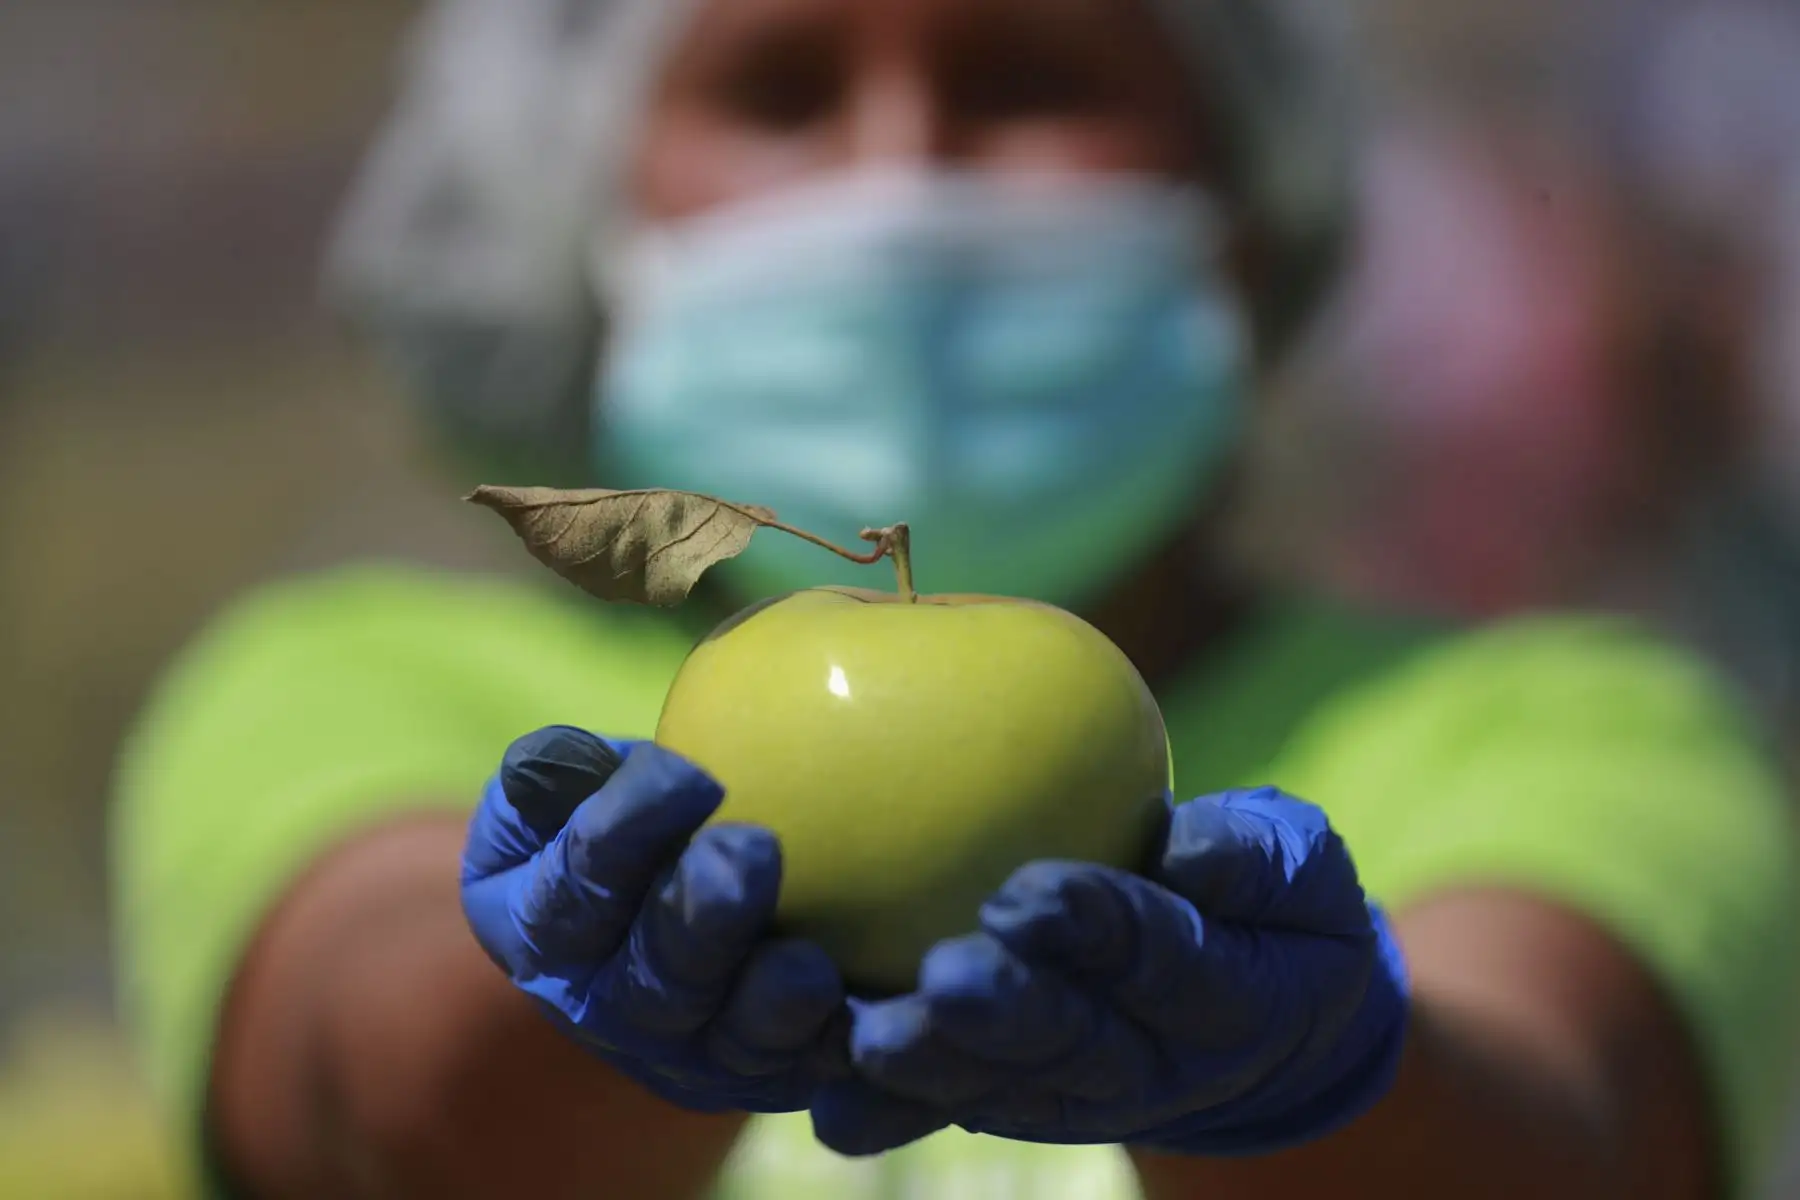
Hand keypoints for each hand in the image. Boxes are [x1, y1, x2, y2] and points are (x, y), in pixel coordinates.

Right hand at [460, 726, 847, 1113]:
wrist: (662, 908)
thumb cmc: (618, 817)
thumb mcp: (565, 788)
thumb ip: (561, 771)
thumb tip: (549, 755)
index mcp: (545, 931)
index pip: (574, 887)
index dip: (626, 834)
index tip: (691, 777)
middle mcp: (609, 1009)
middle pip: (655, 980)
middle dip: (702, 922)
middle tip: (754, 851)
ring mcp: (688, 1053)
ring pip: (731, 1041)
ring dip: (773, 1006)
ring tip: (812, 964)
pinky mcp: (764, 1075)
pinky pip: (809, 1067)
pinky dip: (842, 1045)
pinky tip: (881, 1010)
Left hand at [812, 787, 1408, 1155]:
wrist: (1271, 1024)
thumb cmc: (1276, 905)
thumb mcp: (1297, 866)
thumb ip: (1250, 855)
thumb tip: (1186, 845)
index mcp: (1230, 998)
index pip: (1166, 960)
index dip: (1101, 932)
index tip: (1029, 893)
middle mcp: (1155, 1064)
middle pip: (1076, 1045)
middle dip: (1007, 1015)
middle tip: (943, 977)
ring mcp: (1085, 1095)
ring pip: (1008, 1086)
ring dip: (938, 1070)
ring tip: (868, 1041)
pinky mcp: (1025, 1102)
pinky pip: (960, 1106)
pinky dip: (898, 1113)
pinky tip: (832, 1107)